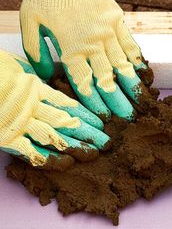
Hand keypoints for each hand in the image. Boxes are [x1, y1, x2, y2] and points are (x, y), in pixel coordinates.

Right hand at [0, 50, 109, 169]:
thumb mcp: (17, 65)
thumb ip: (36, 73)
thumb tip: (54, 77)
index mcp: (35, 88)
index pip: (68, 105)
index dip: (86, 115)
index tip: (102, 123)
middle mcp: (32, 107)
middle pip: (66, 122)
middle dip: (87, 133)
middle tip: (106, 142)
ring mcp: (20, 123)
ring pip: (55, 136)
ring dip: (75, 146)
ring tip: (94, 153)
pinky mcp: (6, 137)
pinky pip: (31, 151)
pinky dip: (48, 158)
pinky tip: (66, 163)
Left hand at [20, 0, 148, 120]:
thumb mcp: (31, 22)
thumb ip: (37, 53)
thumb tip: (49, 77)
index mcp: (70, 48)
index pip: (85, 84)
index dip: (96, 103)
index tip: (105, 118)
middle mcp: (93, 44)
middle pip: (107, 80)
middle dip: (118, 102)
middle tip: (127, 119)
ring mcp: (109, 33)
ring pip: (123, 66)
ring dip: (132, 88)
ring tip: (141, 103)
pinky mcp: (119, 21)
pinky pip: (131, 45)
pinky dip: (138, 62)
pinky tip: (144, 76)